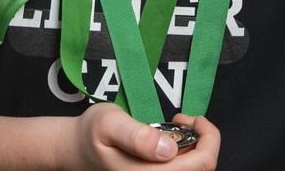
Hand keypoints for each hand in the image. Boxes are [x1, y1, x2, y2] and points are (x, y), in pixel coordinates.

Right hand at [63, 103, 220, 169]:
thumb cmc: (92, 134)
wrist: (76, 149)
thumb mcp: (109, 124)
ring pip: (195, 170)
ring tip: (174, 127)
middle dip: (204, 140)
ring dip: (195, 146)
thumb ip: (137, 135)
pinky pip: (183, 169)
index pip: (201, 165)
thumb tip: (168, 150)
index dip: (208, 138)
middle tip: (182, 119)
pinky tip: (170, 140)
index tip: (192, 118)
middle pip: (202, 169)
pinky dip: (187, 152)